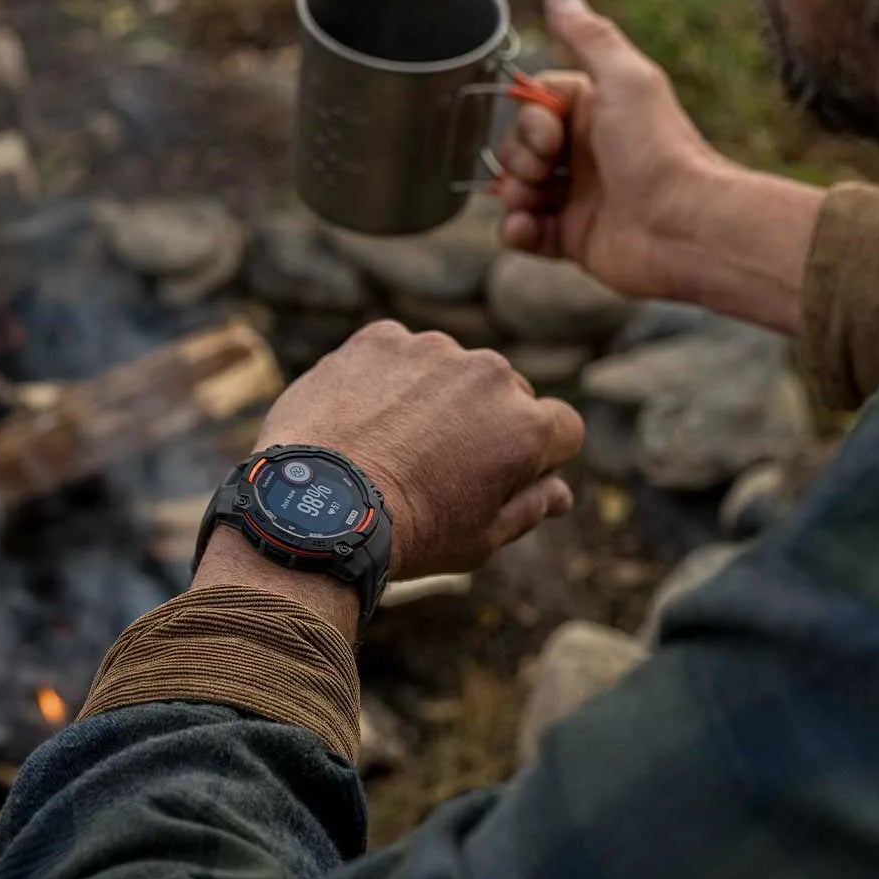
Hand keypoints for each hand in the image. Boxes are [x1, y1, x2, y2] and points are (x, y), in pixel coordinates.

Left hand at [254, 321, 583, 579]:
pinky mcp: (381, 338)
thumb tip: (561, 493)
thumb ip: (530, 508)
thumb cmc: (408, 534)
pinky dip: (386, 378)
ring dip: (435, 396)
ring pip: (450, 370)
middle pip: (507, 393)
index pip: (562, 428)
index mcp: (527, 427)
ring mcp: (433, 350)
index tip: (500, 475)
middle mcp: (490, 375)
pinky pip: (398, 352)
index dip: (538, 456)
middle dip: (485, 421)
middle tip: (437, 464)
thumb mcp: (481, 540)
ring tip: (392, 443)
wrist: (317, 508)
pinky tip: (363, 418)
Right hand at [496, 0, 737, 300]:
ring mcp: (577, 196)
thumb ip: (589, 35)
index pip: (534, 105)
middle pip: (519, 145)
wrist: (685, 226)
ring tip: (535, 201)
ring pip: (516, 188)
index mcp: (595, 111)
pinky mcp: (572, 238)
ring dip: (514, 193)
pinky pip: (524, 232)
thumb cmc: (658, 149)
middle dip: (519, 158)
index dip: (530, 120)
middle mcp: (585, 152)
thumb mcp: (624, 79)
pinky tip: (530, 228)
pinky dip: (517, 230)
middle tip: (548, 170)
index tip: (553, 135)